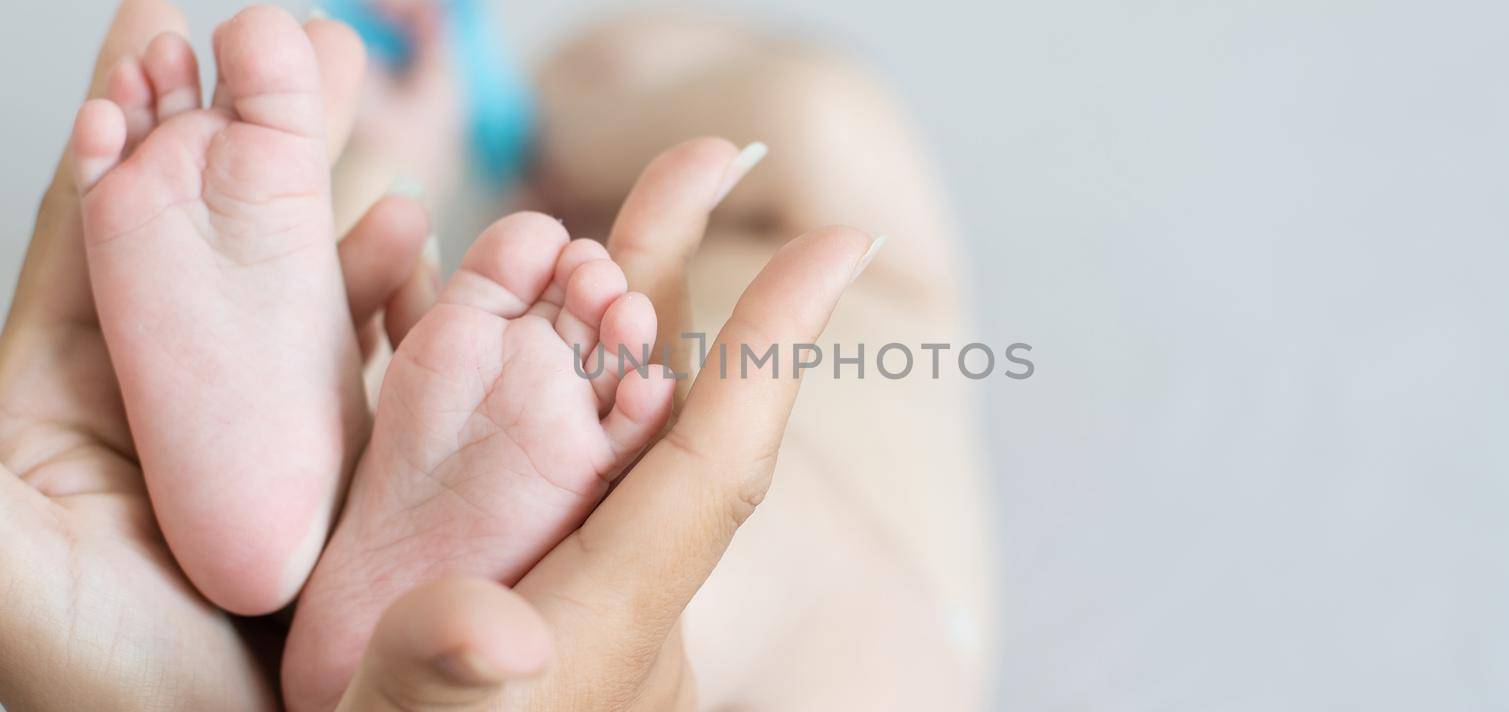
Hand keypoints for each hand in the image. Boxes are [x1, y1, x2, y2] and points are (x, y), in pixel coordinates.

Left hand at [0, 2, 430, 707]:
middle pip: (201, 232)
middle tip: (278, 30)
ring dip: (321, 183)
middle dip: (235, 121)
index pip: (93, 236)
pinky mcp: (347, 481)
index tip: (156, 24)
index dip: (122, 124)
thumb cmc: (113, 699)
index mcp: (64, 412)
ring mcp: (263, 441)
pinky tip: (412, 236)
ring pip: (292, 283)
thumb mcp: (8, 562)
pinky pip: (370, 360)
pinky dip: (392, 292)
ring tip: (344, 93)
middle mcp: (165, 414)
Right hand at [336, 139, 880, 709]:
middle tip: (700, 161)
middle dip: (679, 281)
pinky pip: (563, 456)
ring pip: (613, 421)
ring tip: (603, 225)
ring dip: (613, 315)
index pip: (713, 463)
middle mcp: (617, 588)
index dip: (774, 351)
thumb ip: (449, 687)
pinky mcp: (544, 586)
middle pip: (669, 409)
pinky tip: (525, 328)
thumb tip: (492, 630)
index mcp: (610, 618)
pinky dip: (548, 376)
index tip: (839, 249)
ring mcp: (584, 584)